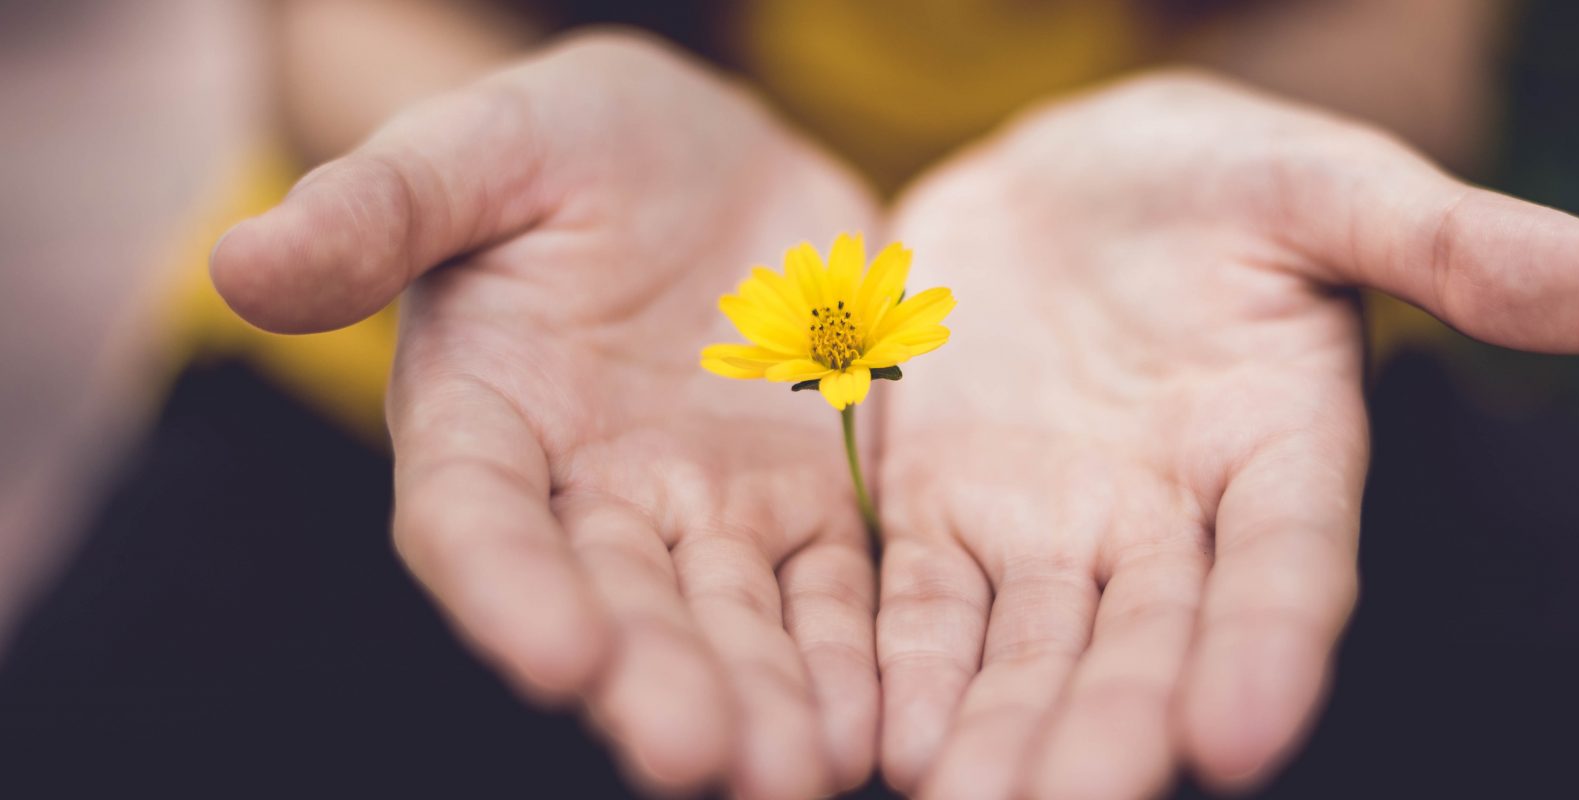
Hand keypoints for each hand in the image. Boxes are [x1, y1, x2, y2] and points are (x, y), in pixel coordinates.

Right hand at [212, 33, 880, 798]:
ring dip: (763, 699)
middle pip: (615, 604)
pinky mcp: (804, 502)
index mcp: (484, 418)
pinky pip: (831, 589)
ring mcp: (703, 509)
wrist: (708, 154)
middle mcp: (586, 493)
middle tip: (697, 758)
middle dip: (655, 682)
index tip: (557, 657)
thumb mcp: (484, 146)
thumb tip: (241, 261)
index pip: (478, 521)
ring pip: (730, 621)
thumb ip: (382, 206)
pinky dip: (850, 655)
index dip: (509, 590)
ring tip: (799, 771)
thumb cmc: (571, 142)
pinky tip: (876, 723)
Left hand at [874, 71, 1578, 797]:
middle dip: (1114, 730)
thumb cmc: (1214, 177)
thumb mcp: (1323, 183)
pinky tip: (883, 739)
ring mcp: (1052, 529)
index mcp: (1280, 450)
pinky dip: (903, 668)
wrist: (1063, 178)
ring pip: (1031, 650)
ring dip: (1001, 732)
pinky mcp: (944, 514)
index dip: (1271, 646)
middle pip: (1148, 642)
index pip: (1288, 565)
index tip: (1246, 735)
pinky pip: (921, 603)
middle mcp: (1171, 522)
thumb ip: (1451, 241)